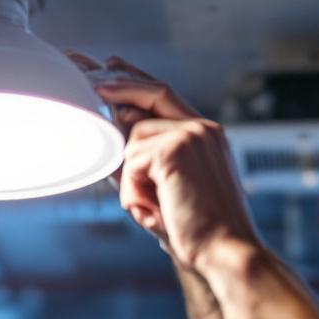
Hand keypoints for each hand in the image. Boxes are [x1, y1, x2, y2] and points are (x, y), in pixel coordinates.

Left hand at [66, 52, 259, 270]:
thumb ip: (149, 160)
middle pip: (149, 94)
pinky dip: (134, 191)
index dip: (135, 78)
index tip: (110, 66)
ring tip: (154, 207)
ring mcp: (191, 135)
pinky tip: (154, 210)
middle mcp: (203, 128)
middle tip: (91, 85)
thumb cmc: (199, 230)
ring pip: (133, 139)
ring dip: (132, 178)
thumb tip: (114, 136)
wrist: (227, 252)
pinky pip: (131, 161)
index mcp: (207, 134)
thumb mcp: (171, 188)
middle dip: (116, 88)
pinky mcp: (176, 150)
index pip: (165, 93)